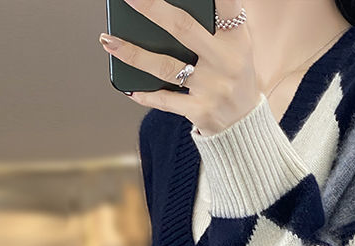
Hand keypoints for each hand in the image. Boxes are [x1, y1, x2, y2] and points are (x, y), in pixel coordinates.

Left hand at [98, 0, 261, 135]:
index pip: (225, 5)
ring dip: (134, 54)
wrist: (244, 124)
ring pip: (166, 67)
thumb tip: (166, 8)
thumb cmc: (233, 75)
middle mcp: (225, 62)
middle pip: (183, 28)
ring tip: (109, 41)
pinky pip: (167, 100)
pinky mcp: (201, 111)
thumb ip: (217, 24)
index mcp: (236, 39)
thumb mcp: (235, 47)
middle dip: (152, 9)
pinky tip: (128, 88)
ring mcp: (213, 88)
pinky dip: (146, 95)